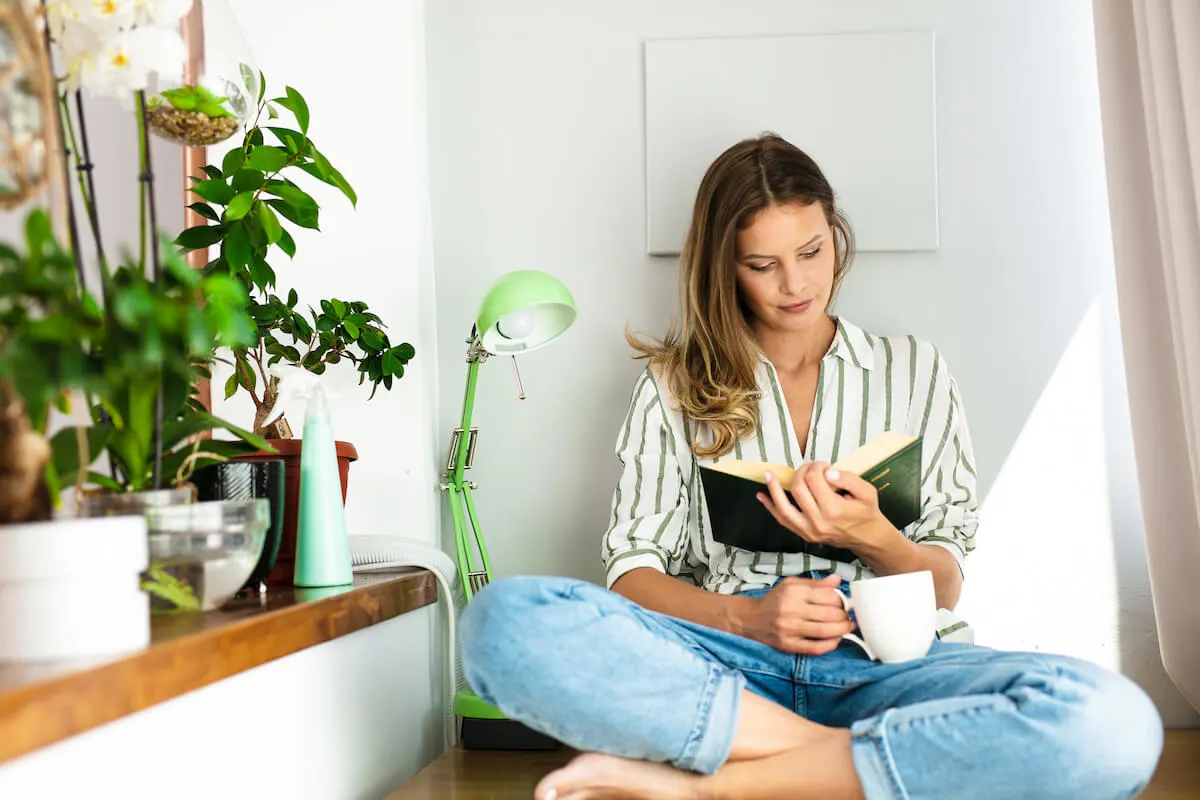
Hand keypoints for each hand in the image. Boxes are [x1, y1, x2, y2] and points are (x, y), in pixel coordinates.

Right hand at [737, 575, 853, 654]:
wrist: (752, 619)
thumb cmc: (775, 600)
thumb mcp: (792, 584)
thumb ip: (816, 584)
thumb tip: (837, 580)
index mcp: (794, 591)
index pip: (827, 595)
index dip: (841, 600)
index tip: (845, 603)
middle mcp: (791, 609)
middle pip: (830, 613)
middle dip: (845, 616)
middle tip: (848, 616)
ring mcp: (790, 629)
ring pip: (825, 631)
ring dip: (842, 630)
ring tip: (847, 627)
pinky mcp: (789, 645)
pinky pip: (816, 647)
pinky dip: (831, 644)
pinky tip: (836, 639)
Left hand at [757, 462, 891, 550]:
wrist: (867, 537)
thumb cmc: (866, 512)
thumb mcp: (867, 491)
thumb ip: (848, 479)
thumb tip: (827, 472)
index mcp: (834, 510)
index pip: (814, 479)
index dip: (816, 467)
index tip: (824, 465)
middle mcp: (819, 522)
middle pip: (799, 489)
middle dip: (801, 472)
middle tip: (810, 467)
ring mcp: (809, 531)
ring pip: (784, 507)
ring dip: (774, 489)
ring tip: (768, 475)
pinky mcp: (804, 535)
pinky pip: (783, 520)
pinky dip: (771, 507)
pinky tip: (762, 496)